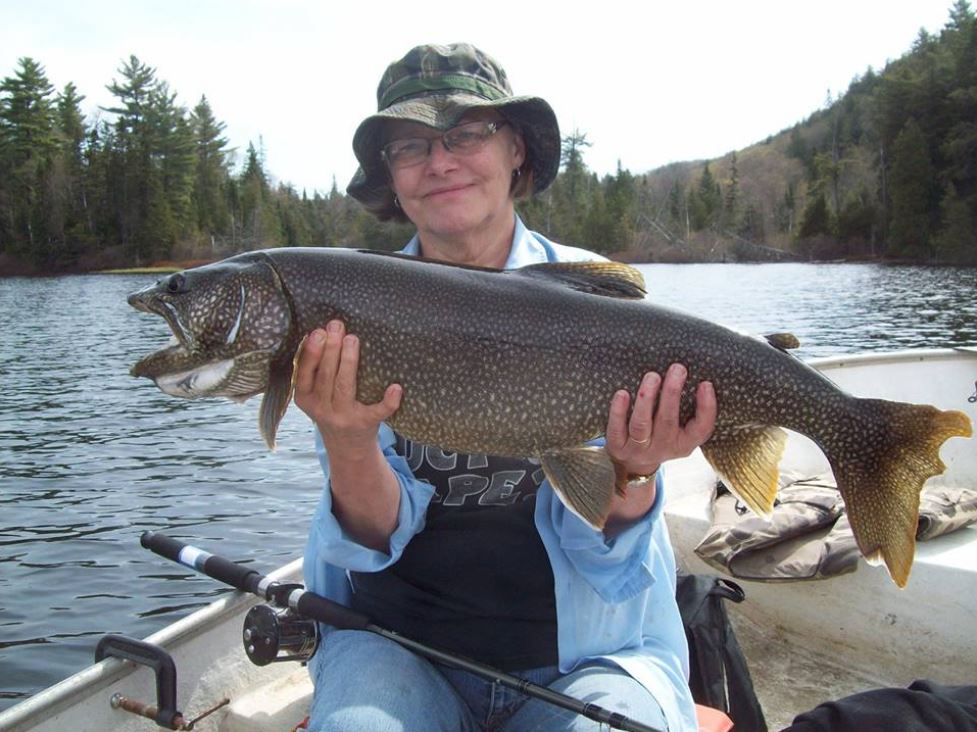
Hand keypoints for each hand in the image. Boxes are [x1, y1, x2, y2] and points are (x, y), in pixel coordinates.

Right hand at [293, 320, 402, 456]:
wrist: (347, 448)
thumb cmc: (332, 409)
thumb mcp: (315, 395)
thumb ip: (316, 370)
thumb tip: (325, 331)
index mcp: (306, 399)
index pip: (304, 374)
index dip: (311, 353)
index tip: (318, 332)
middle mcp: (323, 409)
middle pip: (326, 376)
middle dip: (331, 350)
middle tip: (337, 327)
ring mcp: (344, 417)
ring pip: (345, 387)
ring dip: (348, 362)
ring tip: (352, 339)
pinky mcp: (366, 424)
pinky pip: (377, 412)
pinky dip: (388, 401)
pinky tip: (396, 387)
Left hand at [605, 364, 716, 477]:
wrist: (634, 465)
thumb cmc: (661, 437)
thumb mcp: (681, 432)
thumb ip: (688, 411)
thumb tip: (690, 375)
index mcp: (684, 443)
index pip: (701, 429)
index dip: (706, 407)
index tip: (705, 384)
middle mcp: (663, 447)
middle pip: (667, 421)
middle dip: (672, 393)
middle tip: (677, 369)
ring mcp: (638, 449)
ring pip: (641, 424)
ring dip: (646, 399)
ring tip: (652, 376)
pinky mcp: (617, 447)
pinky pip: (617, 429)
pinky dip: (618, 411)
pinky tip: (622, 393)